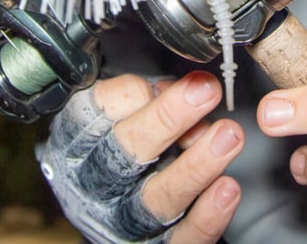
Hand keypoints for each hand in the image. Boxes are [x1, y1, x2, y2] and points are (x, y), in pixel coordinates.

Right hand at [39, 71, 244, 243]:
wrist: (110, 207)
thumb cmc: (119, 146)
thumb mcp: (116, 113)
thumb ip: (144, 98)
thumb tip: (187, 87)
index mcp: (78, 140)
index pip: (103, 108)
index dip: (142, 91)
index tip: (182, 78)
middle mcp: (94, 182)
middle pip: (127, 151)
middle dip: (169, 118)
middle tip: (206, 92)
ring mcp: (122, 219)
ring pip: (157, 198)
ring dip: (196, 166)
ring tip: (228, 136)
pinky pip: (182, 237)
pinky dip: (207, 216)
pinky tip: (227, 188)